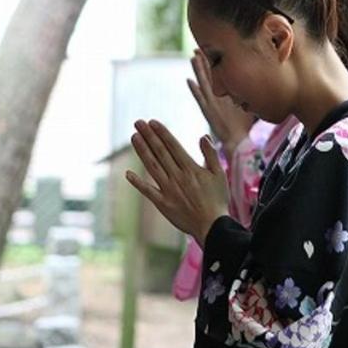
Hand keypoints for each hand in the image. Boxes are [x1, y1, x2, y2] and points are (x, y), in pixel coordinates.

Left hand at [126, 119, 227, 243]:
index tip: (152, 122)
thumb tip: (202, 136)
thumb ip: (210, 155)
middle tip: (138, 122)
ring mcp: (168, 190)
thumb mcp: (219, 174)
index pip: (173, 146)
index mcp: (190, 168)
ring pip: (152, 166)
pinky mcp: (163, 203)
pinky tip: (128, 174)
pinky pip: (148, 191)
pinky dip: (137, 182)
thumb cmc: (218, 199)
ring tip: (133, 137)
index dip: (162, 133)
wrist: (212, 226)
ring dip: (142, 151)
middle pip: (160, 152)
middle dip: (148, 136)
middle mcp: (177, 176)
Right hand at [188, 49, 253, 151]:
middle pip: (208, 75)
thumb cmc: (242, 121)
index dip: (214, 61)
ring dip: (198, 71)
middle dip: (204, 61)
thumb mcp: (248, 102)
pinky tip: (189, 81)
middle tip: (197, 47)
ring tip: (192, 58)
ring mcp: (211, 102)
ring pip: (203, 83)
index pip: (218, 73)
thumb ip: (250, 92)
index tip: (212, 47)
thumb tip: (263, 78)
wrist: (237, 139)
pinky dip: (195, 90)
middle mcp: (215, 95)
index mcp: (224, 93)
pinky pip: (200, 99)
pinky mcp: (208, 111)